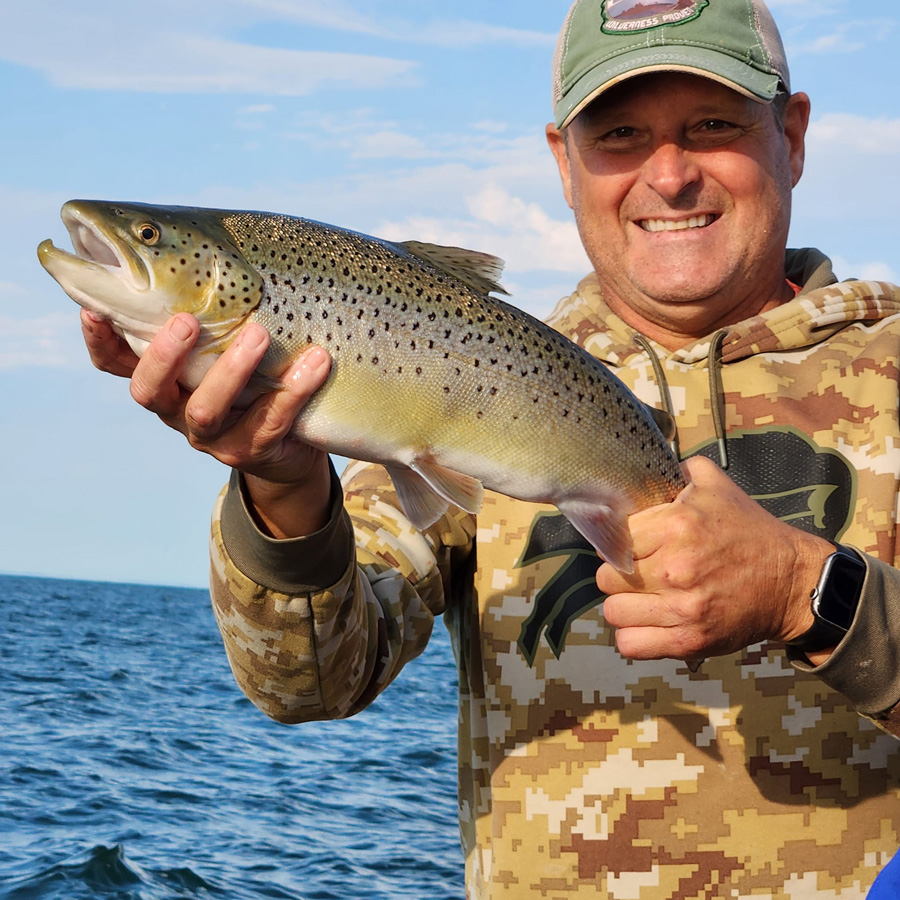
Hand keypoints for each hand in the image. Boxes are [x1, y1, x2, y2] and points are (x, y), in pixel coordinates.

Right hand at [80, 309, 333, 536]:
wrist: (295, 442)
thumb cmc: (258, 370)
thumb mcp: (232, 335)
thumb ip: (214, 302)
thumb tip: (213, 239)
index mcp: (165, 376)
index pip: (114, 361)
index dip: (99, 339)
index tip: (96, 307)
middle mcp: (177, 408)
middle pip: (149, 390)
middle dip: (163, 355)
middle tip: (187, 319)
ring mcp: (212, 436)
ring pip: (206, 411)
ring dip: (231, 370)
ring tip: (260, 335)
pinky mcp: (251, 451)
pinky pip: (270, 423)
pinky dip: (294, 390)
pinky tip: (316, 361)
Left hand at [596, 455, 834, 664]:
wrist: (791, 581)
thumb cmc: (748, 532)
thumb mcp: (716, 487)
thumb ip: (676, 470)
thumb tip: (640, 463)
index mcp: (677, 525)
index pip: (613, 539)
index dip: (618, 543)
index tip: (632, 547)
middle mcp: (676, 567)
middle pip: (607, 576)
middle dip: (618, 574)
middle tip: (638, 573)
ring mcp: (683, 607)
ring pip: (613, 611)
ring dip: (624, 606)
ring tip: (643, 599)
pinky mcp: (691, 640)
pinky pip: (631, 645)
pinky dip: (633, 637)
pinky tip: (647, 623)